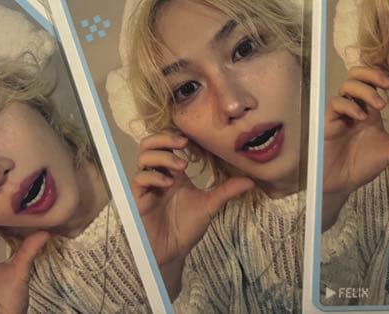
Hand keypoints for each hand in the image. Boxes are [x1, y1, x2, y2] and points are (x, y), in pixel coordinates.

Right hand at [132, 133, 252, 269]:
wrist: (173, 252)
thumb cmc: (186, 228)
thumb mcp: (210, 205)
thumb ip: (226, 191)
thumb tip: (250, 180)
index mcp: (172, 172)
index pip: (167, 144)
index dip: (175, 135)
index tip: (191, 140)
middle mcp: (158, 174)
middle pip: (150, 143)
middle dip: (165, 138)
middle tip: (183, 144)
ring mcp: (147, 185)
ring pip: (143, 156)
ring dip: (162, 157)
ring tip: (181, 168)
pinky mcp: (138, 198)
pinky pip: (140, 178)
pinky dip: (154, 176)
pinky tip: (168, 183)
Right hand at [323, 66, 388, 196]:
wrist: (340, 182)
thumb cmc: (361, 164)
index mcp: (369, 110)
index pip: (373, 82)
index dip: (383, 74)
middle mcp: (355, 106)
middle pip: (357, 75)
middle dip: (371, 73)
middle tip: (388, 83)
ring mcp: (341, 112)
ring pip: (347, 85)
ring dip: (364, 90)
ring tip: (379, 106)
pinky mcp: (328, 120)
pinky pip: (336, 103)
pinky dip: (349, 106)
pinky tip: (361, 117)